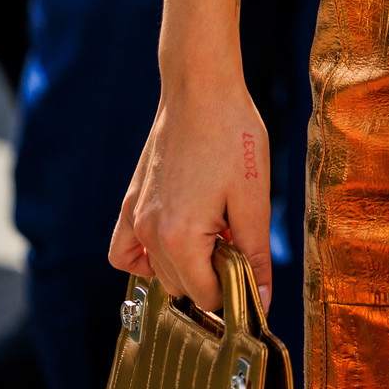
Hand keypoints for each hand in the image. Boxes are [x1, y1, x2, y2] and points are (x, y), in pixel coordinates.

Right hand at [109, 78, 272, 312]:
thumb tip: (262, 301)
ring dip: (189, 265)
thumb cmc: (232, 133)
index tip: (253, 266)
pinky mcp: (130, 202)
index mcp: (180, 237)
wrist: (200, 86)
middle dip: (214, 276)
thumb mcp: (253, 196)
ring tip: (216, 228)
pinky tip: (173, 242)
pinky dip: (146, 259)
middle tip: (239, 238)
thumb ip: (255, 253)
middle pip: (183, 288)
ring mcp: (135, 218)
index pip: (207, 296)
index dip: (236, 289)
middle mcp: (150, 233)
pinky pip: (125, 252)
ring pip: (160, 273)